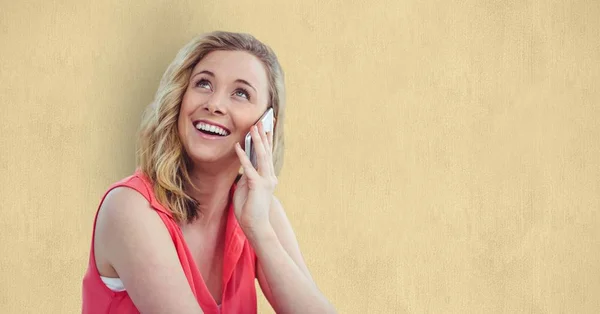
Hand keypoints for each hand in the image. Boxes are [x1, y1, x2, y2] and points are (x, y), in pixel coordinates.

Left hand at [233, 121, 277, 235]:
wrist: (256, 226)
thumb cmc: (250, 210)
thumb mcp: (247, 189)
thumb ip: (248, 176)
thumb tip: (244, 165)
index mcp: (268, 177)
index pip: (267, 155)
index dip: (266, 141)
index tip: (266, 128)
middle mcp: (269, 176)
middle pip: (266, 152)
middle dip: (264, 135)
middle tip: (262, 120)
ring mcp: (266, 180)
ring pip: (261, 156)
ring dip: (256, 141)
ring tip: (253, 127)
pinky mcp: (258, 185)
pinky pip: (249, 168)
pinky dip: (242, 156)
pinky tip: (237, 146)